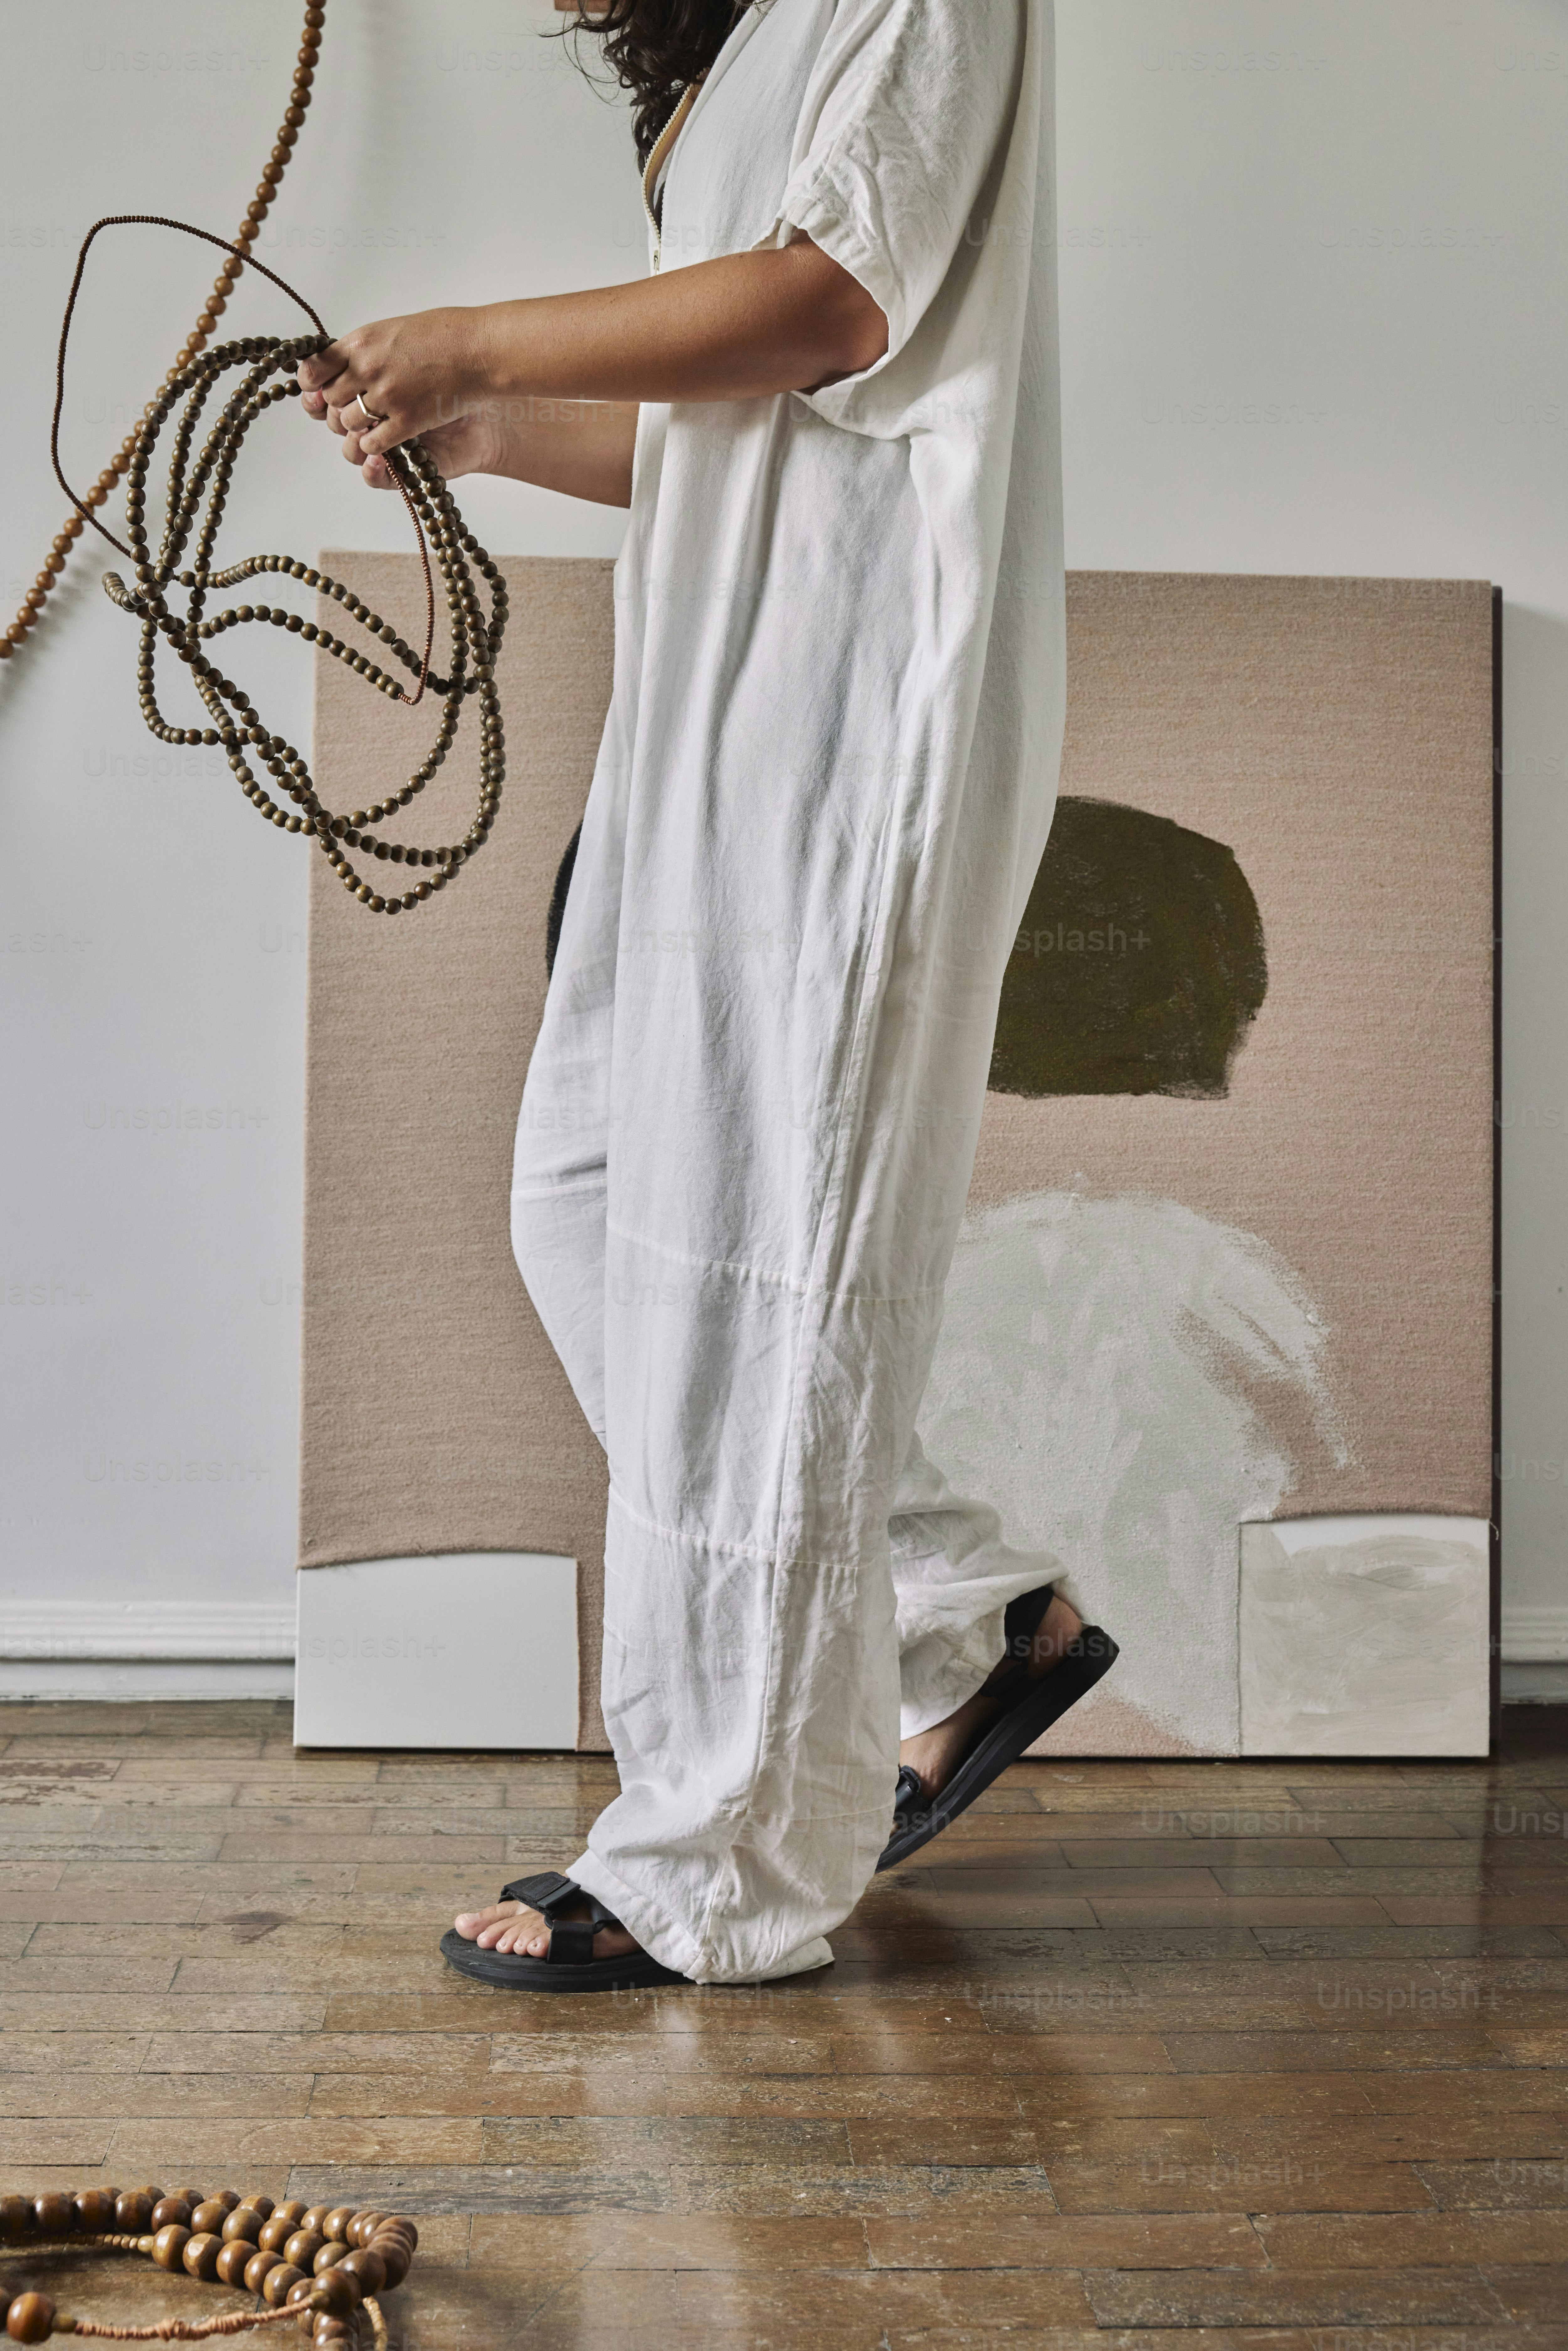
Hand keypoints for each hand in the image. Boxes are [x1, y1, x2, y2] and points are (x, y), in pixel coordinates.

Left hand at [296, 305, 488, 483]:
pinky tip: (385, 441)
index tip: (320, 390)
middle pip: (331, 402)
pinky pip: (372, 445)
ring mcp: (386, 396)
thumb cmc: (444, 336)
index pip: (314, 370)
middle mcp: (367, 368)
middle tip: (355, 410)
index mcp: (360, 342)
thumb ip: (365, 350)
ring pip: (349, 425)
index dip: (312, 385)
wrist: (480, 350)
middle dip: (338, 410)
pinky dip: (374, 448)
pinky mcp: (407, 420)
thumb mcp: (393, 330)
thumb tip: (339, 365)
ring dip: (357, 429)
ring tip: (375, 423)